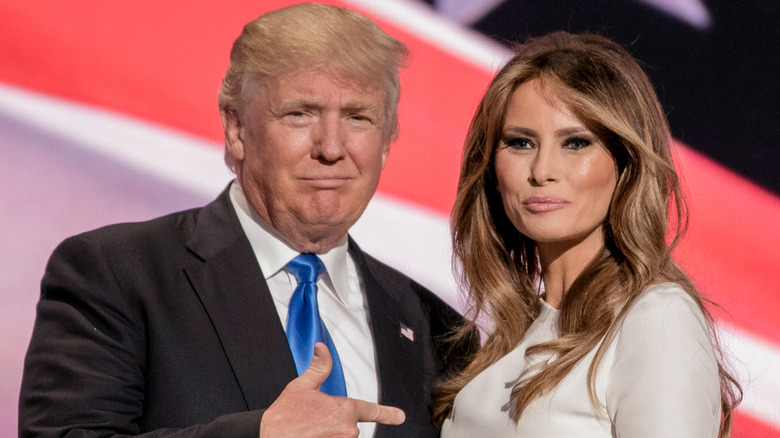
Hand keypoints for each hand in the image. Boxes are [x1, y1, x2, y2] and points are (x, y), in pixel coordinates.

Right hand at [259, 343, 404, 437]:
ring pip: (342, 437)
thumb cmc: (283, 417)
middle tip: (312, 421)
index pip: (370, 410)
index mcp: (343, 410)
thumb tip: (323, 349)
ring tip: (309, 431)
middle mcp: (347, 431)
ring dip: (329, 434)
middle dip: (334, 422)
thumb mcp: (301, 386)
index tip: (399, 416)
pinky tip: (312, 436)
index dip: (387, 413)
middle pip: (349, 425)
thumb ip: (319, 368)